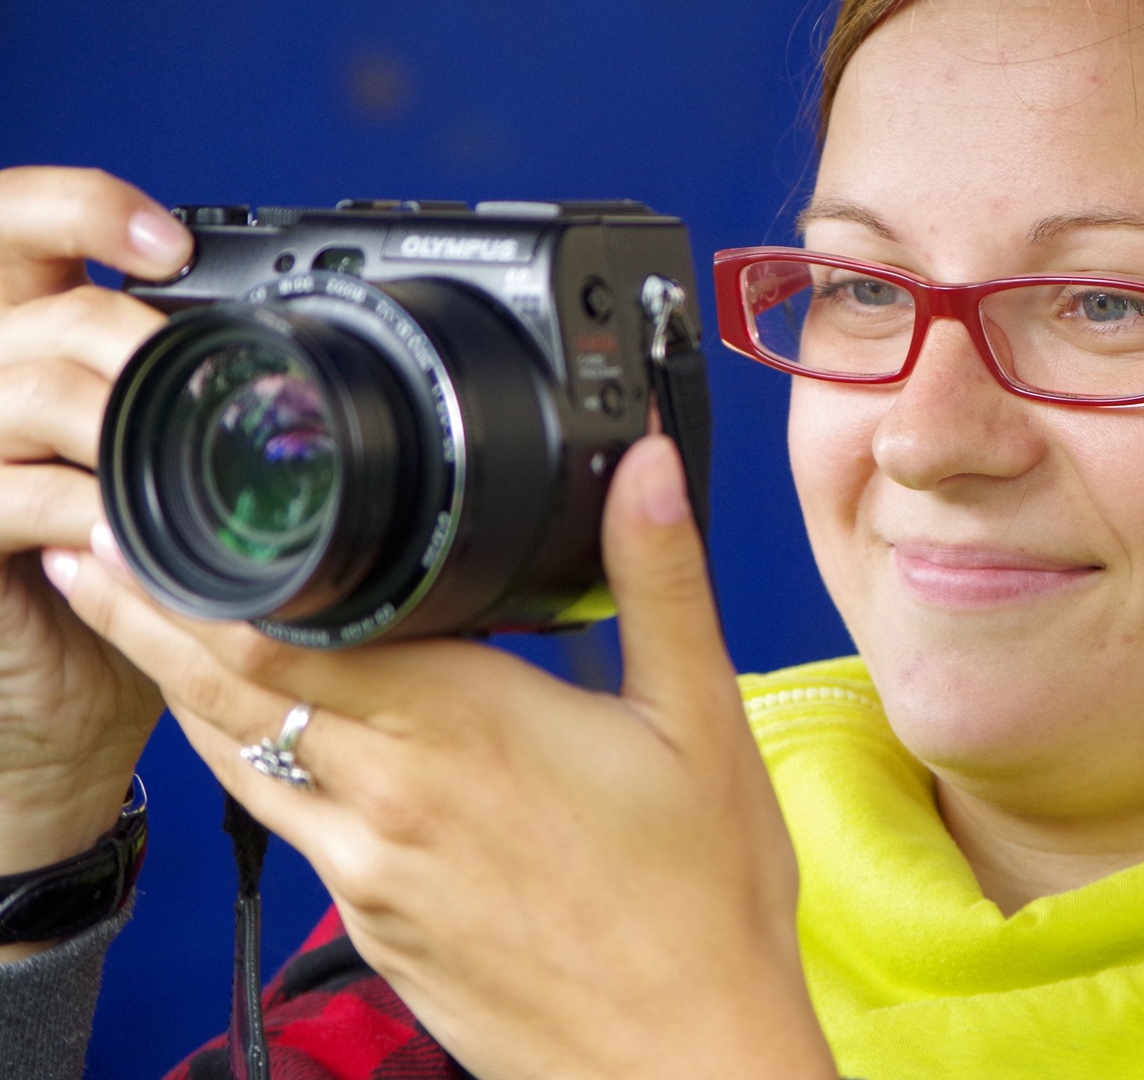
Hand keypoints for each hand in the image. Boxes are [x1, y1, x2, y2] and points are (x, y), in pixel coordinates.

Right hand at [0, 168, 182, 928]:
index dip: (83, 208)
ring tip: (186, 454)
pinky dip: (86, 506)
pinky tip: (136, 527)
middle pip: (38, 305)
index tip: (175, 241)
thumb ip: (188, 389)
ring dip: (120, 417)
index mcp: (29, 339)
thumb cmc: (130, 571)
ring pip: (24, 387)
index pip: (19, 224)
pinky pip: (12, 494)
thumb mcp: (164, 461)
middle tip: (195, 369)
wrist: (72, 702)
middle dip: (128, 330)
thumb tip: (305, 329)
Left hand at [47, 435, 837, 1079]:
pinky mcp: (371, 925)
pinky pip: (286, 823)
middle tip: (97, 556)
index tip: (167, 523)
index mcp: (464, 726)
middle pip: (231, 687)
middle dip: (154, 616)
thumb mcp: (702, 721)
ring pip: (237, 759)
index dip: (211, 573)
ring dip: (175, 685)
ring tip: (132, 624)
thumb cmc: (700, 903)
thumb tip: (644, 465)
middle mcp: (390, 797)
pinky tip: (259, 738)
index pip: (291, 631)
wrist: (682, 1056)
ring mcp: (369, 870)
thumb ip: (660, 579)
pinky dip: (246, 761)